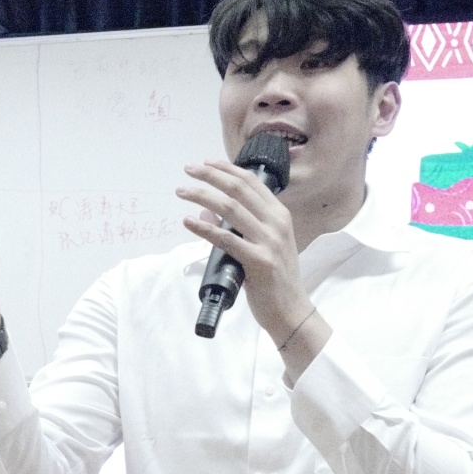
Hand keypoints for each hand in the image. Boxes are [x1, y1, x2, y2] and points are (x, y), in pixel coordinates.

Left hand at [177, 159, 314, 340]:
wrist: (291, 310)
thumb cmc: (275, 278)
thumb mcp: (262, 246)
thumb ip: (238, 227)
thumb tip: (205, 212)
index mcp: (280, 215)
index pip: (252, 182)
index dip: (226, 169)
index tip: (205, 163)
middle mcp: (277, 223)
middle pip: (238, 189)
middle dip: (210, 175)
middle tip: (188, 169)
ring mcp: (269, 241)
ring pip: (230, 208)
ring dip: (202, 196)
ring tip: (181, 192)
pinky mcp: (258, 261)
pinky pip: (226, 239)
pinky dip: (204, 228)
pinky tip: (188, 222)